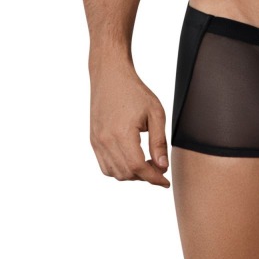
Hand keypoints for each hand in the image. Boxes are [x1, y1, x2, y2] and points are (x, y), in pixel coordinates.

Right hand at [90, 66, 170, 186]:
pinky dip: (118, 169)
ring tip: (146, 164)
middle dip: (145, 177)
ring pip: (114, 173)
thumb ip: (159, 142)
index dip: (154, 178)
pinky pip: (105, 165)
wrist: (110, 76)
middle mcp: (105, 141)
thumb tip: (162, 167)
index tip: (165, 182)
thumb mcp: (155, 114)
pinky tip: (131, 160)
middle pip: (126, 173)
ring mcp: (97, 141)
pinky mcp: (93, 140)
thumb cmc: (135, 92)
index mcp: (122, 134)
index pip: (138, 168)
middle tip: (159, 168)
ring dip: (132, 175)